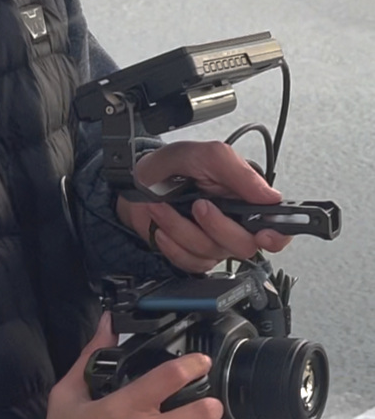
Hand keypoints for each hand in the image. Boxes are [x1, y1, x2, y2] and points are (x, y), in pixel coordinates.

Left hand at [116, 139, 290, 272]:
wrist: (140, 179)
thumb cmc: (175, 166)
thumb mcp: (207, 155)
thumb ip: (239, 172)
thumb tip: (270, 196)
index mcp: (246, 200)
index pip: (277, 228)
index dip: (277, 237)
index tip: (264, 234)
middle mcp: (234, 224)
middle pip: (244, 246)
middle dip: (217, 226)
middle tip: (199, 204)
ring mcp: (213, 241)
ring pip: (211, 254)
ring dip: (182, 228)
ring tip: (166, 205)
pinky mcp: (192, 254)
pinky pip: (190, 262)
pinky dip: (172, 244)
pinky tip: (162, 225)